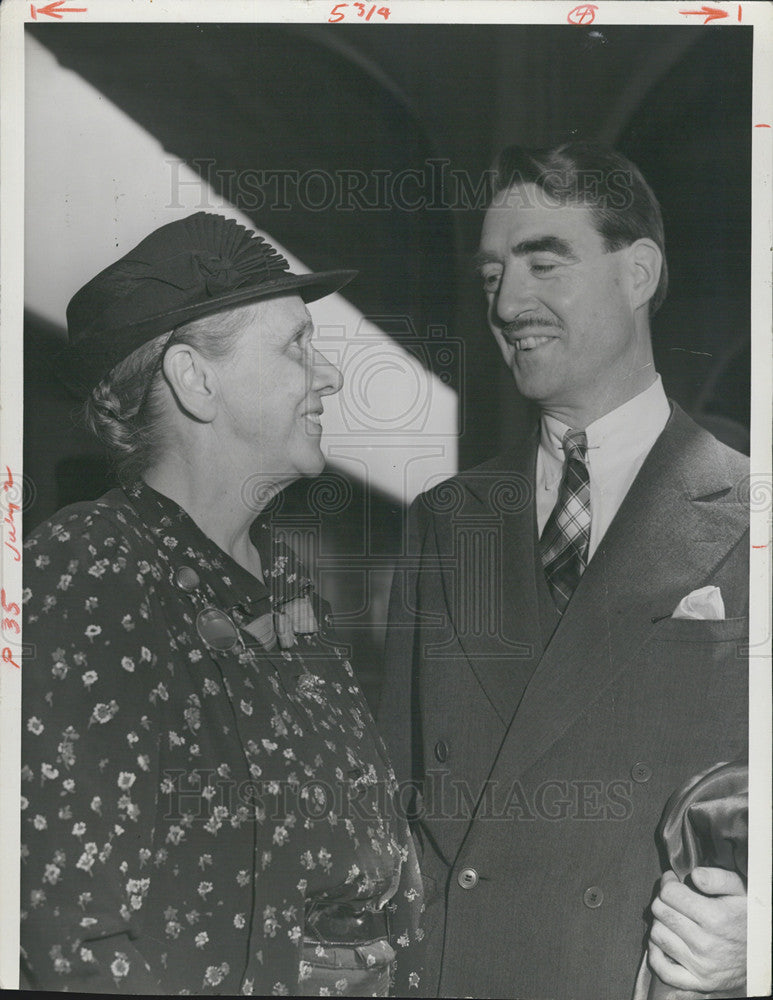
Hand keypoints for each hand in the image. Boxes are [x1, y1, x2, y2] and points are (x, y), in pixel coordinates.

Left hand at [648, 867, 745, 993]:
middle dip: (662, 900)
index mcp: (715, 918)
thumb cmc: (747, 916)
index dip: (668, 882)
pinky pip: (663, 969)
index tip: (673, 881)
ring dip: (660, 923)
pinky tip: (665, 942)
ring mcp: (701, 966)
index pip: (669, 893)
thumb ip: (717, 878)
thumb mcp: (740, 890)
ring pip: (657, 936)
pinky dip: (656, 954)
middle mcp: (706, 944)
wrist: (763, 952)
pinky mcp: (699, 982)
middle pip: (660, 912)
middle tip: (673, 899)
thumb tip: (694, 875)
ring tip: (673, 919)